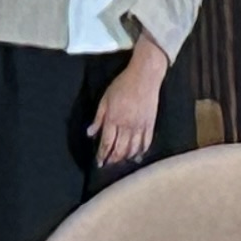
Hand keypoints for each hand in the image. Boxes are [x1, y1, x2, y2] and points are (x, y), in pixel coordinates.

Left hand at [89, 45, 167, 168]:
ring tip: (120, 162)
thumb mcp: (105, 98)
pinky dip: (141, 152)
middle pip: (120, 149)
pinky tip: (137, 156)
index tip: (99, 162)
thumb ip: (98, 117)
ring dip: (126, 158)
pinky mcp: (150, 124)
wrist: (144, 76)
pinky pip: (146, 143)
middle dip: (113, 159)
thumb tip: (90, 133)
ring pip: (133, 149)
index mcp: (113, 119)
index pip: (107, 143)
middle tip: (108, 164)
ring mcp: (140, 126)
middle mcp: (127, 126)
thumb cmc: (122, 84)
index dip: (102, 155)